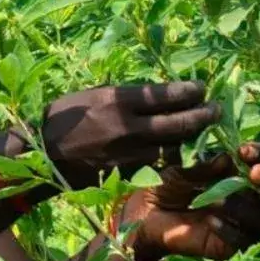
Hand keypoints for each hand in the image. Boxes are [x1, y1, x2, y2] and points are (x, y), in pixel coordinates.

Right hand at [41, 81, 221, 187]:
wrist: (43, 153)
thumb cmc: (65, 116)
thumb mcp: (94, 95)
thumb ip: (126, 96)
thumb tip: (159, 93)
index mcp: (119, 100)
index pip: (167, 94)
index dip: (191, 91)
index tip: (202, 89)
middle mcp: (128, 126)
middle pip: (179, 122)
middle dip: (203, 115)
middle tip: (216, 110)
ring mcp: (130, 152)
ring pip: (173, 145)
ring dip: (190, 136)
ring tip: (201, 127)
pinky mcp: (127, 171)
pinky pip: (156, 161)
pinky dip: (169, 154)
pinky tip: (177, 147)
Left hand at [119, 143, 259, 260]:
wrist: (145, 214)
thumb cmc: (166, 184)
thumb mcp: (181, 168)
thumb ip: (204, 163)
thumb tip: (228, 158)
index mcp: (243, 174)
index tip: (244, 150)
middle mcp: (251, 198)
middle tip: (254, 174)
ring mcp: (244, 223)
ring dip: (248, 207)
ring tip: (221, 201)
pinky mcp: (231, 246)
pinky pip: (243, 240)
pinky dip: (229, 229)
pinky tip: (210, 221)